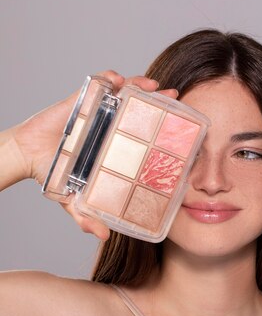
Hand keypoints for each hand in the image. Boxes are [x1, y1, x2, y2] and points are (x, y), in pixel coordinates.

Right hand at [11, 71, 177, 239]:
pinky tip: (116, 80)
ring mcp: (98, 112)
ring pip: (125, 91)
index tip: (178, 126)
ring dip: (139, 84)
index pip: (143, 132)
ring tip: (151, 85)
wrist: (28, 156)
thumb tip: (103, 237)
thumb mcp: (74, 200)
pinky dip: (109, 78)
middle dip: (159, 100)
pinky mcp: (82, 100)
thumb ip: (86, 217)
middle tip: (175, 97)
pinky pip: (99, 83)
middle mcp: (110, 126)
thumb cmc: (54, 174)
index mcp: (114, 145)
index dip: (161, 128)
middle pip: (140, 108)